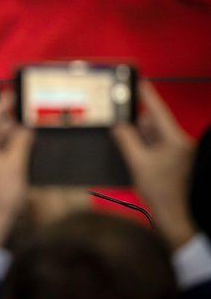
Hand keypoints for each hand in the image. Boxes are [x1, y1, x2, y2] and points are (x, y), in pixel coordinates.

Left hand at [0, 92, 32, 243]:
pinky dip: (12, 144)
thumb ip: (20, 143)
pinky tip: (25, 143)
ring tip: (28, 125)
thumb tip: (25, 128)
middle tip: (25, 110)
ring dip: (12, 131)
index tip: (12, 96)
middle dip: (9, 117)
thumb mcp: (15, 166)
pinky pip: (1, 150)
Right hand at [112, 81, 195, 247]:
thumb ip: (126, 141)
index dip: (146, 95)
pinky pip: (156, 149)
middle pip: (153, 125)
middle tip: (120, 129)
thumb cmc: (162, 191)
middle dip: (137, 127)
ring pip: (154, 138)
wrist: (177, 216)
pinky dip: (145, 151)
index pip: (157, 110)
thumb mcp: (137, 163)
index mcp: (173, 139)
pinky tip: (137, 161)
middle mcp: (178, 143)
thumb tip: (119, 126)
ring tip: (131, 153)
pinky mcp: (175, 162)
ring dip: (140, 141)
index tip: (139, 83)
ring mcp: (178, 153)